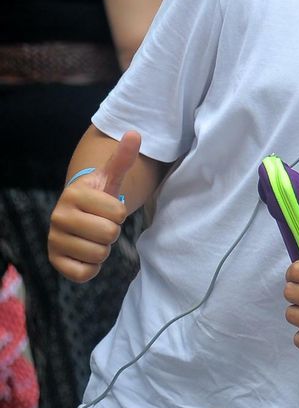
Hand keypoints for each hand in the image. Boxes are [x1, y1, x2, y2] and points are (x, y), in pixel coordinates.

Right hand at [48, 131, 140, 282]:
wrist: (79, 215)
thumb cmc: (99, 196)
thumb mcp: (110, 177)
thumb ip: (122, 158)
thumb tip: (134, 133)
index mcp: (73, 194)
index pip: (118, 212)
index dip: (120, 212)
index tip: (108, 208)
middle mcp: (58, 216)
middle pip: (108, 234)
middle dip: (112, 231)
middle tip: (102, 223)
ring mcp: (54, 240)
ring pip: (98, 254)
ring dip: (103, 249)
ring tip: (94, 236)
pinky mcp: (55, 261)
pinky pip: (84, 274)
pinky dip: (93, 267)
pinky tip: (87, 253)